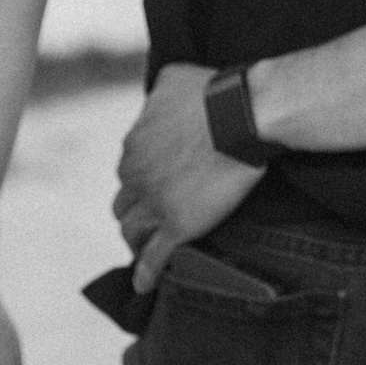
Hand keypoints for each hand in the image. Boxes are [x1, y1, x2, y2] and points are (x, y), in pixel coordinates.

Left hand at [114, 63, 264, 293]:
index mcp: (133, 146)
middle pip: (124, 205)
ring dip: (138, 239)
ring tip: (149, 248)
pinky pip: (154, 257)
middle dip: (136, 211)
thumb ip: (156, 95)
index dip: (141, 182)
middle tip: (152, 217)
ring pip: (133, 231)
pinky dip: (147, 274)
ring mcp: (155, 203)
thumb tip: (155, 98)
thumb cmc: (213, 91)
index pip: (127, 173)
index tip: (154, 186)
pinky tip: (144, 284)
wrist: (241, 115)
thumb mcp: (171, 79)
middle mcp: (136, 176)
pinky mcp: (178, 225)